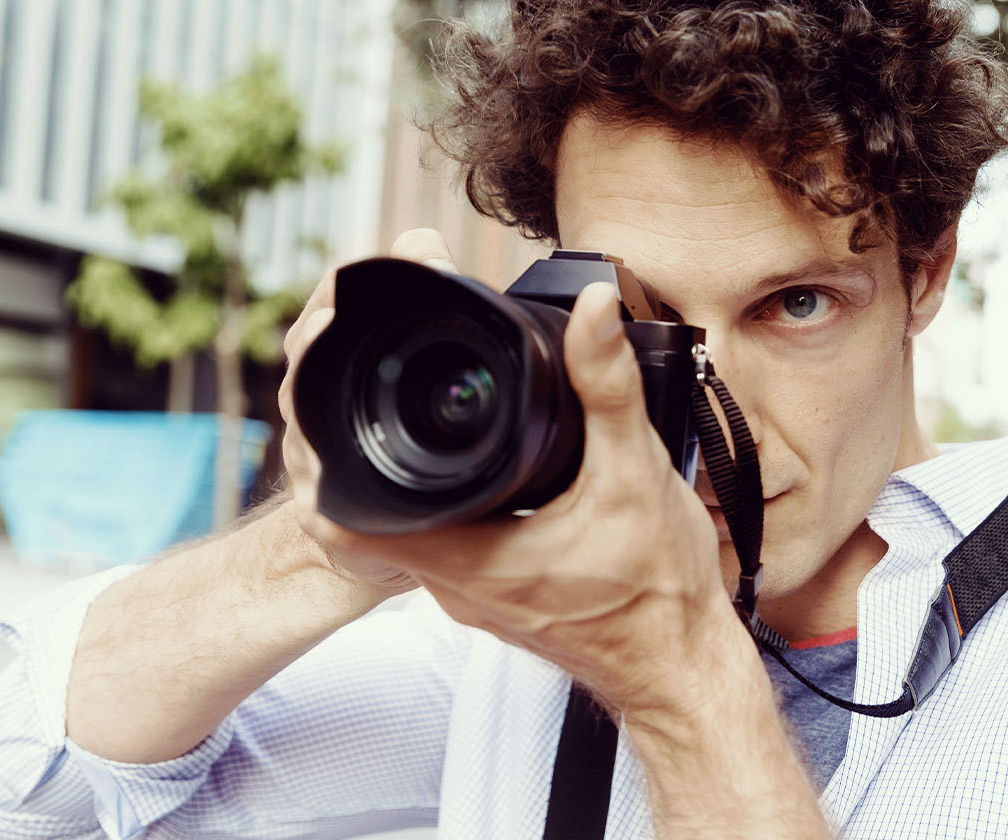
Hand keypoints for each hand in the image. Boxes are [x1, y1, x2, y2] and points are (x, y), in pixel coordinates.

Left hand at [286, 229, 739, 712]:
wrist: (683, 667)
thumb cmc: (661, 596)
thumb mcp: (636, 474)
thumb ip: (608, 386)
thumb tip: (590, 312)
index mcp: (471, 560)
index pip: (347, 523)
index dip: (325, 466)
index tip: (331, 417)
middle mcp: (458, 587)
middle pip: (371, 519)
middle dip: (366, 455)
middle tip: (375, 396)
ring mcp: (476, 598)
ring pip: (411, 533)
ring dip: (408, 482)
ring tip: (420, 423)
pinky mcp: (500, 600)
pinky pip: (449, 549)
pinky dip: (448, 508)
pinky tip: (479, 475)